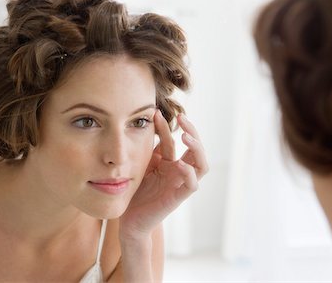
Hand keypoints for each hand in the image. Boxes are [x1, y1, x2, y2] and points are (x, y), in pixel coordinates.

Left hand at [119, 110, 208, 239]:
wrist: (129, 218)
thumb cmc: (136, 191)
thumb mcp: (142, 165)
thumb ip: (149, 149)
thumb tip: (149, 123)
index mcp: (170, 162)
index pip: (174, 140)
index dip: (166, 126)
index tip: (155, 113)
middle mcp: (179, 171)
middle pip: (196, 148)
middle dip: (192, 131)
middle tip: (181, 118)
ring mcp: (180, 184)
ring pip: (202, 165)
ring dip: (197, 148)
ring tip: (186, 137)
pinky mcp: (177, 198)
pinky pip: (192, 185)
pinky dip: (190, 174)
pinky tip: (181, 164)